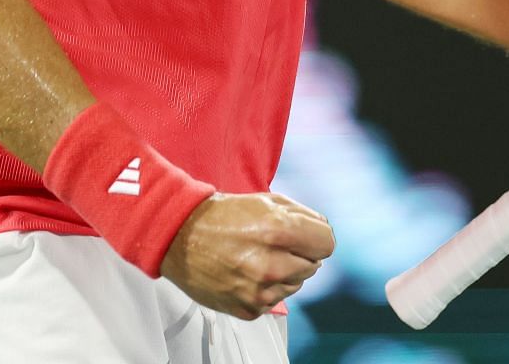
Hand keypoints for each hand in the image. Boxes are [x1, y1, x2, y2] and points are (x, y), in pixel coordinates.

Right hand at [160, 191, 334, 319]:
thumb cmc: (221, 217)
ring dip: (283, 273)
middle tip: (273, 245)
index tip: (306, 237)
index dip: (316, 238)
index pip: (327, 244)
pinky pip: (274, 301)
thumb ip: (302, 215)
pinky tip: (247, 273)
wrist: (181, 238)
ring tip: (256, 258)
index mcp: (279, 230)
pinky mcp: (249, 308)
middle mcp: (271, 264)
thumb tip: (324, 231)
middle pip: (313, 266)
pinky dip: (265, 289)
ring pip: (295, 285)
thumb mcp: (266, 201)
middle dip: (298, 254)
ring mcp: (260, 290)